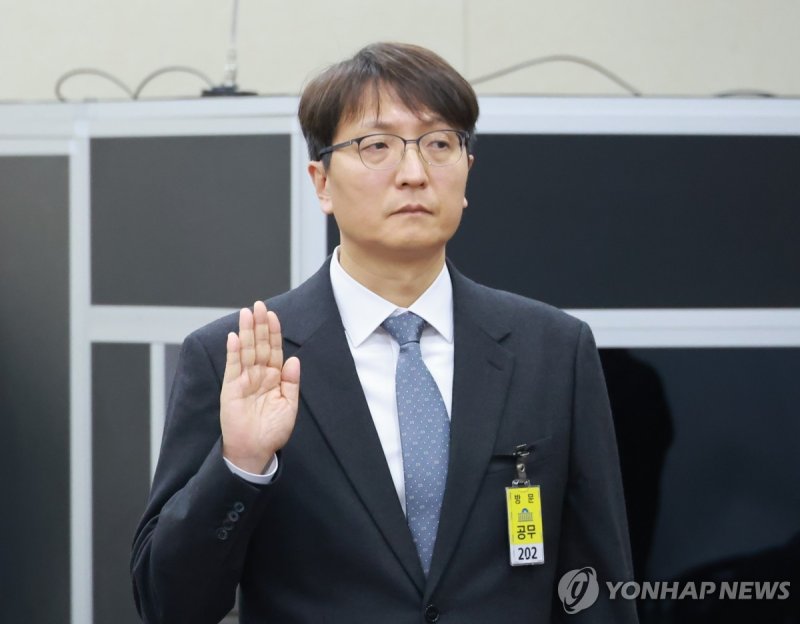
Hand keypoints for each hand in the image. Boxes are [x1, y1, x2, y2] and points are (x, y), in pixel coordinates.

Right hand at [220, 301, 299, 473]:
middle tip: (259, 305)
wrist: (255, 451)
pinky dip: (233, 352)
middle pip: (259, 345)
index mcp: (274, 378)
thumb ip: (291, 382)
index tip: (273, 315)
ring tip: (246, 313)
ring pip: (246, 351)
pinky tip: (234, 337)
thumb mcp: (289, 405)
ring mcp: (244, 381)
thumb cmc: (273, 431)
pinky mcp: (231, 389)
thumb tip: (294, 359)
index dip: (273, 332)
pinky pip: (232, 367)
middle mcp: (258, 376)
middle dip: (259, 325)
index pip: (273, 350)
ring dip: (246, 332)